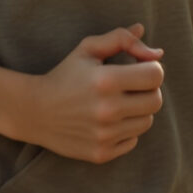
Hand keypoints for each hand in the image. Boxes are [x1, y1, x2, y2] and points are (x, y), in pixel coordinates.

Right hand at [21, 25, 164, 164]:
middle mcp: (106, 110)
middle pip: (156, 101)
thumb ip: (123, 39)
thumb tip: (158, 52)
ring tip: (118, 104)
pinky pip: (132, 141)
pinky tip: (108, 122)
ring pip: (146, 122)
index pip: (156, 75)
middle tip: (131, 87)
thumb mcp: (88, 49)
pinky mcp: (100, 154)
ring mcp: (103, 135)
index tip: (138, 69)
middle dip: (148, 91)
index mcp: (105, 80)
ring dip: (138, 111)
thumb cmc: (65, 75)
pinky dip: (125, 131)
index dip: (151, 69)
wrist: (34, 111)